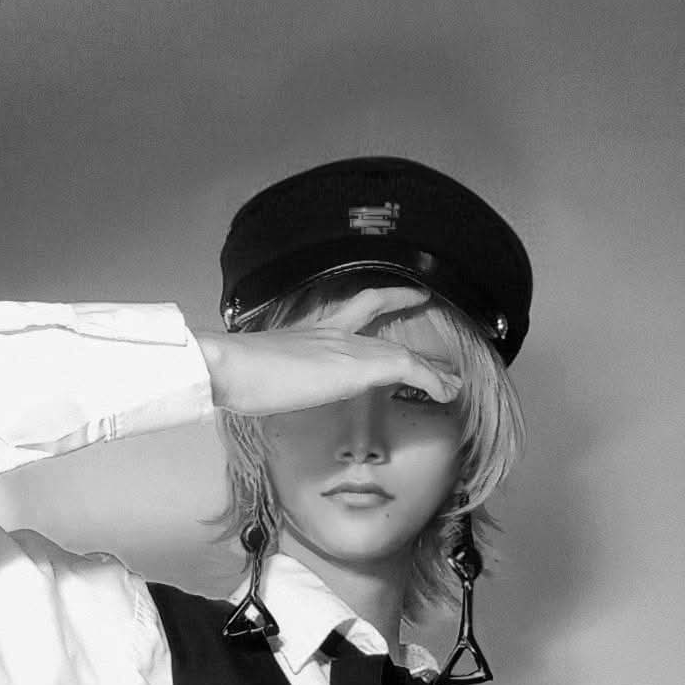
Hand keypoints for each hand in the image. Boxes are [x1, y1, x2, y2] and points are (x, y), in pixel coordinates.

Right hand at [196, 287, 458, 416]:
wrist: (232, 366)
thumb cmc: (233, 372)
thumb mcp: (254, 372)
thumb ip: (265, 376)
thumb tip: (253, 391)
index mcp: (309, 331)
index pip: (354, 308)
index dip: (382, 299)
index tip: (401, 293)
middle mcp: (333, 333)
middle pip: (381, 319)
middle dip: (407, 315)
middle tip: (427, 314)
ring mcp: (348, 347)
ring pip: (400, 351)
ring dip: (428, 367)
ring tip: (451, 379)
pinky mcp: (360, 367)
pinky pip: (408, 369)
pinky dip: (432, 379)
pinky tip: (447, 390)